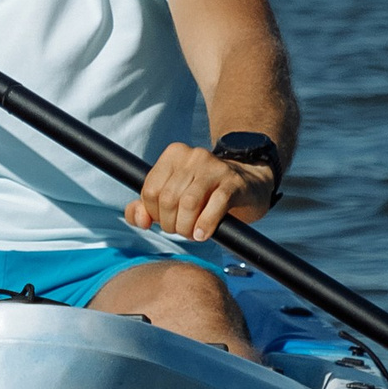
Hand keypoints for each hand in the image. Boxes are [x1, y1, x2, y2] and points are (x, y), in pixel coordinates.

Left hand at [124, 141, 275, 245]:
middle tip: (182, 230)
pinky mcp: (234, 183)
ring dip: (187, 228)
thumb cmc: (205, 193)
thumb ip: (146, 208)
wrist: (247, 184)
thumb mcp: (173, 196)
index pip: (150, 190)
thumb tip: (139, 220)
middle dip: (171, 224)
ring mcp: (215, 168)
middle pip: (168, 200)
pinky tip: (203, 234)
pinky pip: (214, 206)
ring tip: (192, 233)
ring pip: (189, 204)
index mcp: (174, 155)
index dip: (154, 213)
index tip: (167, 219)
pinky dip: (205, 225)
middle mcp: (193, 156)